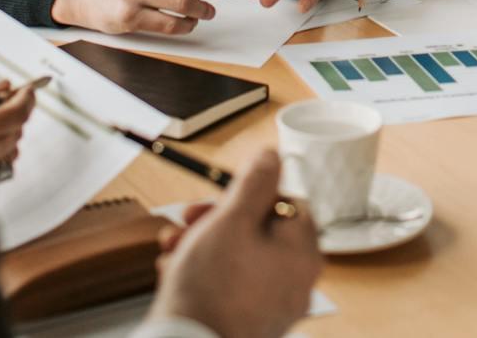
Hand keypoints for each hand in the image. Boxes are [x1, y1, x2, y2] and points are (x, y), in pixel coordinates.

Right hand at [148, 150, 320, 337]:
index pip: (288, 201)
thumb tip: (272, 155)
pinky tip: (176, 272)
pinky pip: (234, 285)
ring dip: (205, 243)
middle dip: (218, 219)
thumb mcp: (230, 220)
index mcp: (302, 252)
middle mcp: (297, 280)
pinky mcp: (254, 323)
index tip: (222, 195)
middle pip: (261, 229)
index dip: (252, 193)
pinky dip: (208, 273)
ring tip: (174, 247)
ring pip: (242, 256)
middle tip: (190, 218)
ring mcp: (277, 305)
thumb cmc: (211, 289)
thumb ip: (254, 183)